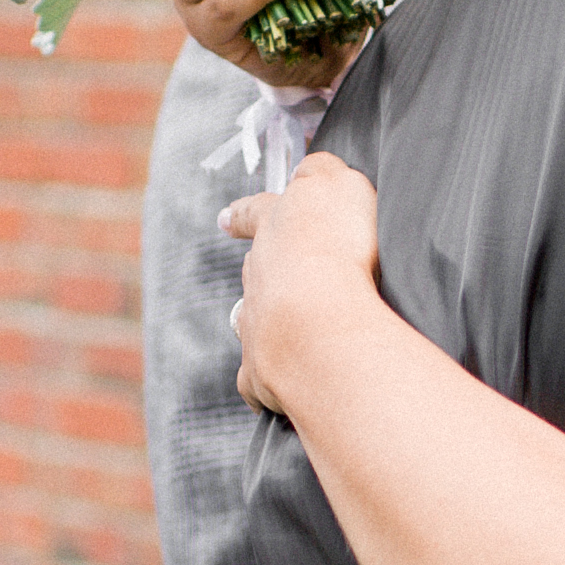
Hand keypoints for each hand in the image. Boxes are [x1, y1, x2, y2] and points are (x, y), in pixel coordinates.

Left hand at [223, 152, 385, 413]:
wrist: (318, 322)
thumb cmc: (335, 249)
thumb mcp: (338, 186)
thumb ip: (323, 172)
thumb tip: (316, 167)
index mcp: (275, 228)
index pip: (257, 212)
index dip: (246, 212)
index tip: (225, 218)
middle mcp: (256, 277)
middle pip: (255, 271)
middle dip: (263, 273)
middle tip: (271, 277)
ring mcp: (254, 326)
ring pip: (249, 323)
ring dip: (263, 325)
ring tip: (284, 335)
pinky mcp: (260, 373)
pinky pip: (259, 382)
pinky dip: (268, 386)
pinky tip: (285, 396)